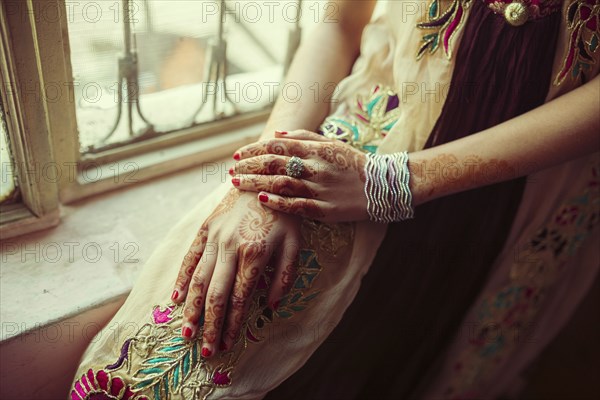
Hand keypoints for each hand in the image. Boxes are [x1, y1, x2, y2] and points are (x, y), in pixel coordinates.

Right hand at [171, 189, 300, 356]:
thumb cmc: (284, 214)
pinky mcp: (206, 228)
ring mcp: (215, 238)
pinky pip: (190, 257)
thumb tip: (269, 307)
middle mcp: (231, 248)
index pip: (240, 299)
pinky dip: (181, 279)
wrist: (266, 176)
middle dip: (209, 326)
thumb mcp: (295, 244)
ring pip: (198, 280)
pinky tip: (175, 299)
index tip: (225, 345)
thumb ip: (284, 277)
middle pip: (216, 295)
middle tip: (205, 350)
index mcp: (255, 254)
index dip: (231, 325)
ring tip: (186, 333)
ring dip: (191, 309)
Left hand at [231, 130, 368, 221]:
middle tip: (231, 170)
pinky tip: (261, 199)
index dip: (255, 150)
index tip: (238, 155)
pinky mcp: (326, 210)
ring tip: (236, 183)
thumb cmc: (354, 164)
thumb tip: (276, 135)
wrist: (383, 187)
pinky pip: (297, 205)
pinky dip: (278, 202)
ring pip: (282, 183)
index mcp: (318, 149)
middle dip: (249, 166)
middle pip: (275, 164)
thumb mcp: (332, 144)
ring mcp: (321, 189)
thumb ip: (304, 138)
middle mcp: (317, 167)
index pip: (278, 147)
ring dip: (256, 182)